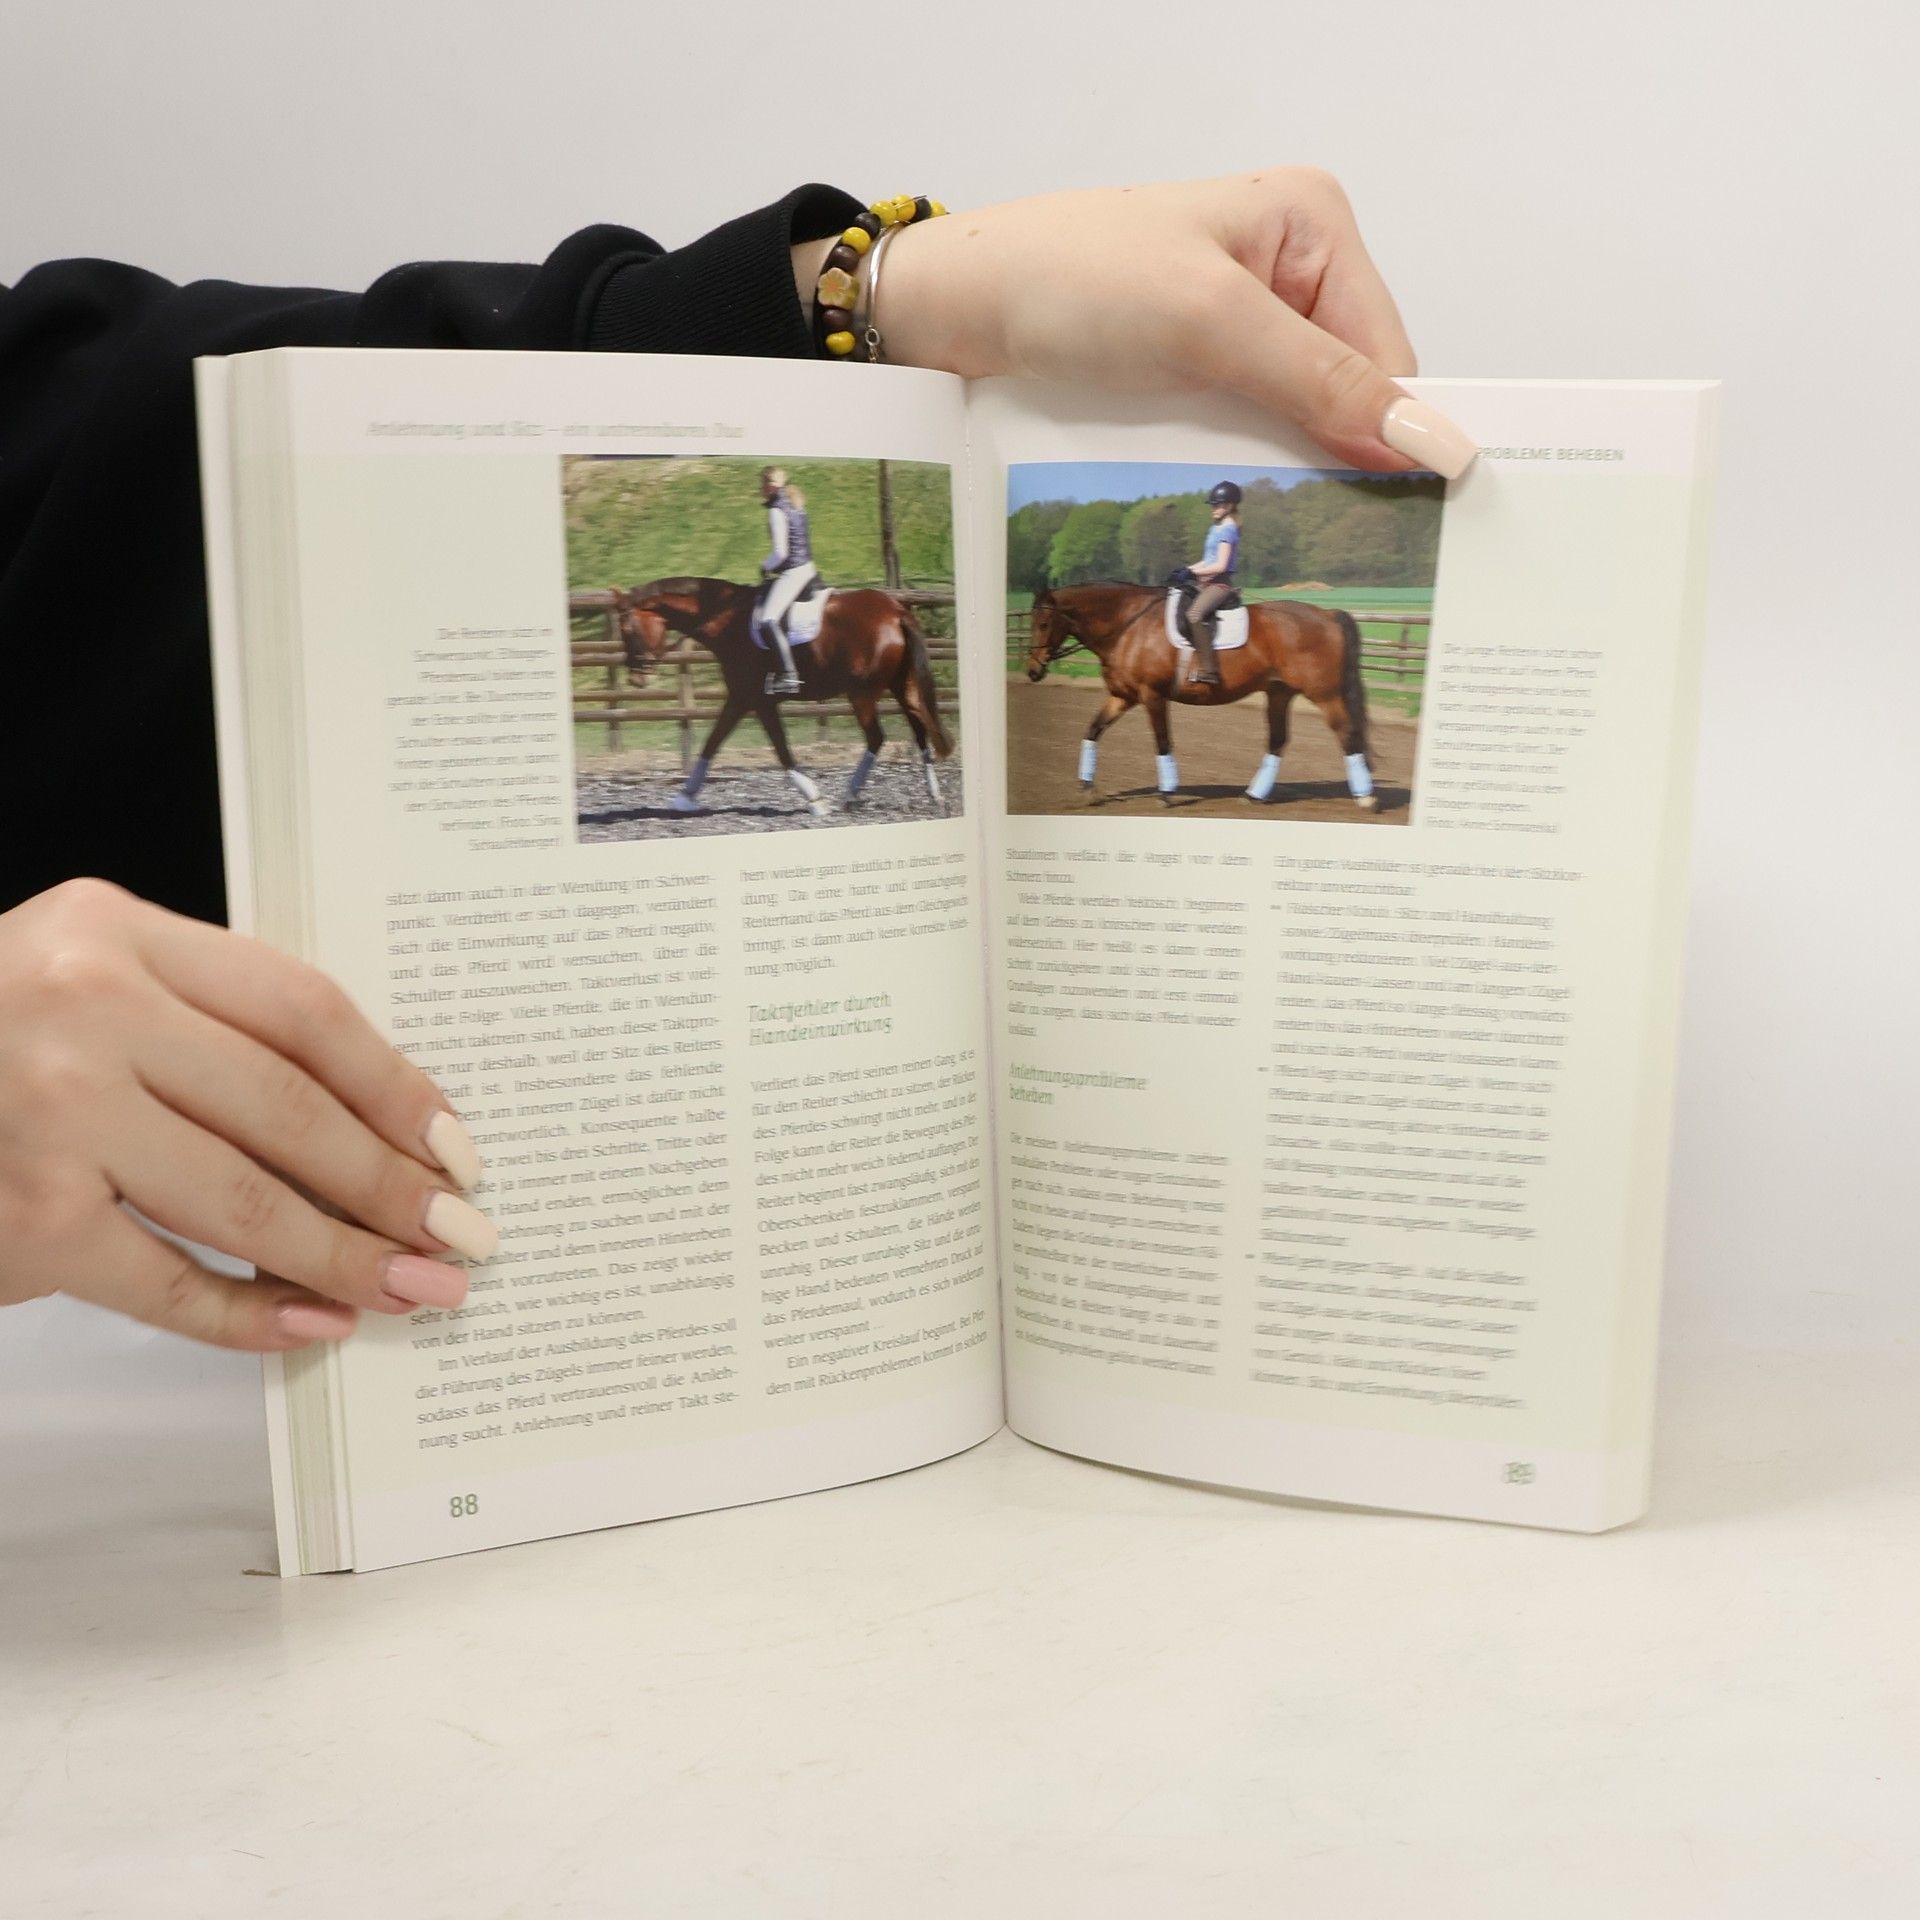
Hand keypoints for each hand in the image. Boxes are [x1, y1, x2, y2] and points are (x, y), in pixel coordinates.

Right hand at [0, 880, 494, 1350]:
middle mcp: (84, 1011)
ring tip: (412, 1287)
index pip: (303, 1009)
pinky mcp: (28, 1219)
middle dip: (391, 1184)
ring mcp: (51, 1117)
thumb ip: (211, 1020)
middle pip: (289, 1109)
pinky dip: (250, 1313)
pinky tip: (313, 1323)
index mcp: (117, 930)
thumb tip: (381, 1119)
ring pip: (244, 1201)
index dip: (396, 1084)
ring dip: (344, 1256)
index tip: (457, 1145)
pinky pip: (168, 1282)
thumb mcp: (94, 978)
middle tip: (461, 1234)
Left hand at [861, 168, 1474, 477]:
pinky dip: (1236, 469)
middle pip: (1348, 392)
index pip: (1388, 354)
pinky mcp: (1197, 368)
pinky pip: (1244, 433)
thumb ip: (1321, 384)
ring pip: (1296, 423)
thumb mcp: (1212, 326)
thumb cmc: (1072, 280)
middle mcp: (1288, 269)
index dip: (1391, 435)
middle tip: (1318, 525)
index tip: (1400, 516)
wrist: (959, 305)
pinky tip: (1222, 498)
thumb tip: (1432, 441)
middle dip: (1332, 454)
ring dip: (1280, 470)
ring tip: (1265, 515)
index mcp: (1313, 224)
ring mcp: (1241, 322)